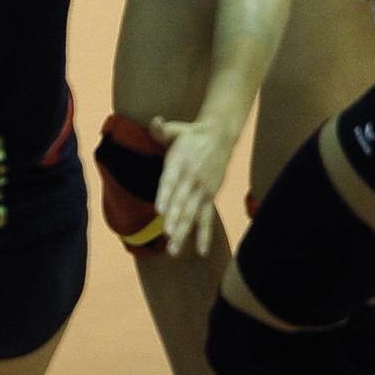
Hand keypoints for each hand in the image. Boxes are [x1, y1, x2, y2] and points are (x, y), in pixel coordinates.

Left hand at [151, 116, 233, 259]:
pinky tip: (201, 251)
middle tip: (168, 235)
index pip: (172, 182)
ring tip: (175, 249)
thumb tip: (155, 123)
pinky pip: (206, 218)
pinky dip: (204, 234)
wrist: (220, 136)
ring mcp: (203, 190)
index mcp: (181, 163)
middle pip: (183, 202)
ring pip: (193, 214)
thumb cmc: (191, 135)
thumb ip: (162, 130)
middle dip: (176, 219)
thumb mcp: (177, 129)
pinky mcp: (209, 196)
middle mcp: (193, 178)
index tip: (161, 210)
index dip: (167, 196)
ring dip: (184, 232)